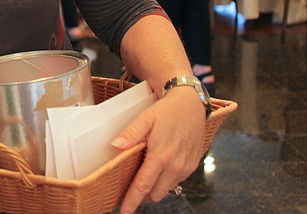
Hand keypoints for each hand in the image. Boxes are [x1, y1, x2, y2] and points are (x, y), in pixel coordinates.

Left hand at [110, 88, 205, 212]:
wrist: (191, 105)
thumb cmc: (167, 111)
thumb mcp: (146, 118)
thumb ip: (131, 134)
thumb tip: (115, 146)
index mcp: (161, 156)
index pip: (143, 185)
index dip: (132, 200)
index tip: (124, 211)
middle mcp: (175, 165)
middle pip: (155, 193)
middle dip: (142, 195)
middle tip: (130, 186)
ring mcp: (185, 167)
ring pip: (166, 189)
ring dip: (154, 187)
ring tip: (144, 174)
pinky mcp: (192, 166)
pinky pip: (176, 181)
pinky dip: (165, 179)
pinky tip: (159, 166)